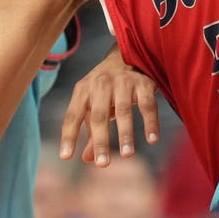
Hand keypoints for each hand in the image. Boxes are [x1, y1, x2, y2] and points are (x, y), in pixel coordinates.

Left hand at [58, 48, 159, 166]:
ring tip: (127, 154)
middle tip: (103, 164)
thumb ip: (91, 131)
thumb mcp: (94, 104)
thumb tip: (87, 159)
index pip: (72, 115)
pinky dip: (150, 123)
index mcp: (83, 90)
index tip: (66, 157)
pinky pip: (147, 105)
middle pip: (98, 115)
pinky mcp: (143, 83)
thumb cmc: (107, 88)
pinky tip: (152, 140)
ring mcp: (123, 82)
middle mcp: (101, 84)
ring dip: (125, 133)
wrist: (128, 53)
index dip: (69, 136)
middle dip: (101, 140)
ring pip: (123, 110)